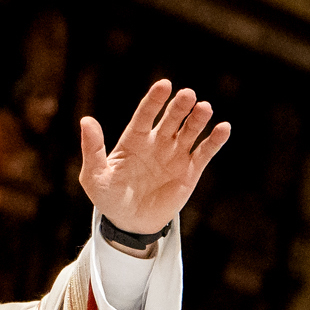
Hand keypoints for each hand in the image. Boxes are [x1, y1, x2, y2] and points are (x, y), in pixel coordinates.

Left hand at [79, 81, 229, 235]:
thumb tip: (86, 120)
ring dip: (198, 119)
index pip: (145, 114)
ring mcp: (175, 155)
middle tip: (188, 95)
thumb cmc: (109, 198)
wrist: (130, 224)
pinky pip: (204, 152)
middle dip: (179, 107)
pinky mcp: (190, 171)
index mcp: (134, 139)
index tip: (164, 85)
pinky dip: (215, 141)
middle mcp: (157, 142)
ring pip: (189, 131)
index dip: (154, 100)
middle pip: (171, 119)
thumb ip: (93, 149)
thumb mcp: (95, 176)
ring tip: (205, 108)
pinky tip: (224, 128)